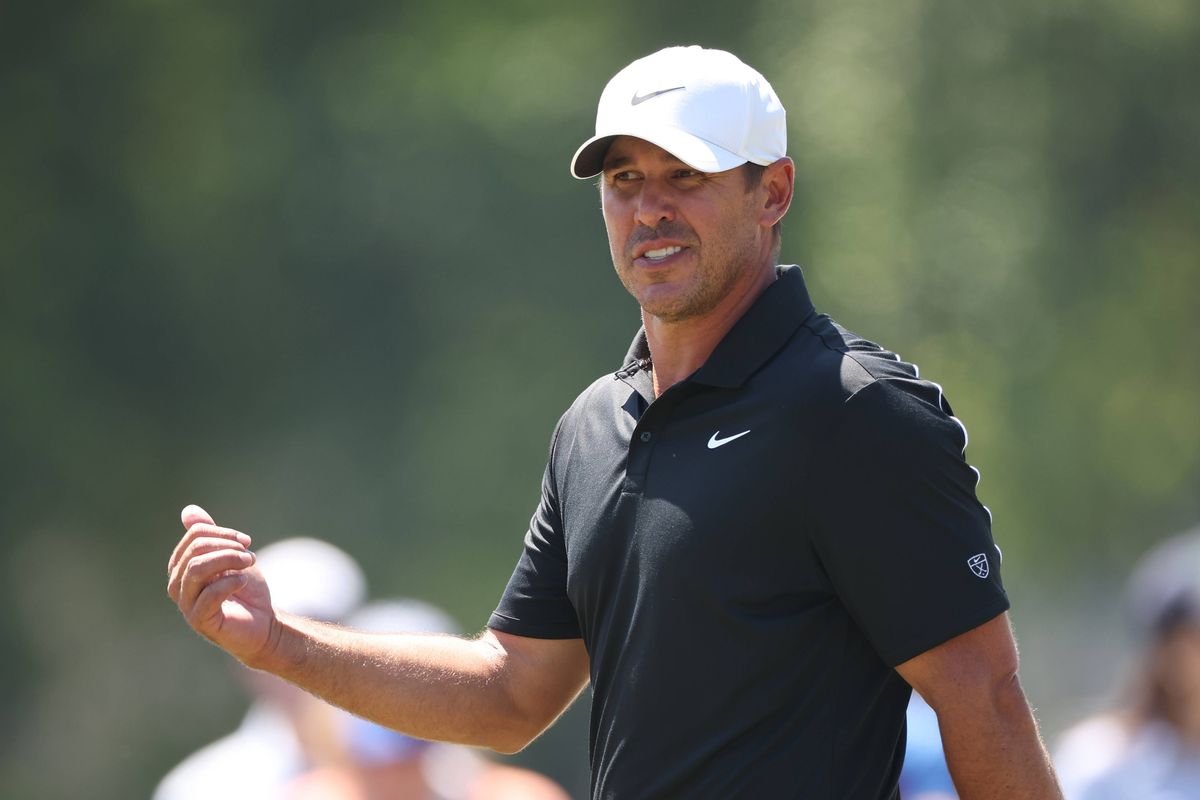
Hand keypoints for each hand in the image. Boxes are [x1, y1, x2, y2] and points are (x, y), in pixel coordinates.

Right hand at [167, 504, 275, 664]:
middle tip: (250, 555)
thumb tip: (188, 510)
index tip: (246, 541)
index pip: (195, 535)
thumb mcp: (230, 556)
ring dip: (229, 561)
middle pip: (195, 550)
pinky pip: (208, 594)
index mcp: (183, 566)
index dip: (223, 533)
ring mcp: (186, 604)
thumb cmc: (245, 590)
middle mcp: (178, 585)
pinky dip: (230, 582)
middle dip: (227, 547)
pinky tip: (243, 582)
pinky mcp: (200, 620)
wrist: (263, 624)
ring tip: (249, 564)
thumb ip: (210, 536)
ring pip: (197, 569)